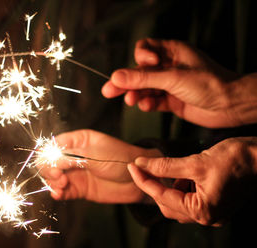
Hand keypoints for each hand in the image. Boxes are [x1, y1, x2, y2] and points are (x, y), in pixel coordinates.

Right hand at [39, 129, 161, 202]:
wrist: (138, 180)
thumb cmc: (120, 159)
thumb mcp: (94, 155)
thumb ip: (71, 157)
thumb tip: (49, 161)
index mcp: (77, 141)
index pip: (53, 145)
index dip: (48, 154)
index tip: (52, 163)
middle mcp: (73, 156)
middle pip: (50, 162)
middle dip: (49, 169)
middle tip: (58, 176)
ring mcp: (75, 173)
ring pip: (53, 177)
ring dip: (52, 182)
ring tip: (62, 185)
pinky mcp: (79, 189)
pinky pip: (62, 191)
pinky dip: (57, 193)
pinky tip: (59, 194)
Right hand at [102, 38, 256, 127]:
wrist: (229, 106)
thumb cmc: (209, 83)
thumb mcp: (172, 77)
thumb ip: (143, 78)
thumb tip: (116, 77)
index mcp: (172, 52)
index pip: (145, 49)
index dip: (139, 58)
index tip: (143, 65)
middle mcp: (169, 67)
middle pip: (140, 72)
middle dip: (126, 81)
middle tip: (109, 91)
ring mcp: (170, 85)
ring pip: (145, 88)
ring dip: (136, 95)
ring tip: (131, 101)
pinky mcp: (172, 100)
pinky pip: (153, 101)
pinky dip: (148, 104)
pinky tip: (146, 106)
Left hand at [127, 137, 256, 225]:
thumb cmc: (236, 159)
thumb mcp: (195, 162)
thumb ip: (164, 166)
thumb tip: (141, 164)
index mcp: (202, 211)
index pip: (162, 196)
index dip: (143, 180)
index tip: (132, 167)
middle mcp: (207, 217)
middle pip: (167, 204)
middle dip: (155, 184)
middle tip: (146, 166)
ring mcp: (212, 212)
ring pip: (177, 202)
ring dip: (169, 185)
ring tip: (175, 168)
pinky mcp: (214, 204)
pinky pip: (189, 199)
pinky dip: (181, 186)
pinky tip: (186, 174)